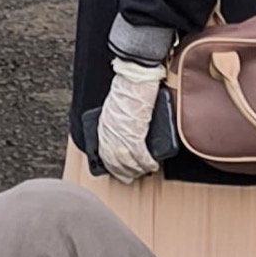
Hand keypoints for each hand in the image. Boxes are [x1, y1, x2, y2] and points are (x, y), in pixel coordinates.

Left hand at [95, 57, 162, 180]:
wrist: (134, 78)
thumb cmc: (127, 86)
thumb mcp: (114, 106)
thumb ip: (116, 120)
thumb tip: (125, 128)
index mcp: (103, 126)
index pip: (104, 154)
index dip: (112, 166)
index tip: (118, 171)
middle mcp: (109, 134)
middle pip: (114, 161)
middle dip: (123, 172)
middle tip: (131, 178)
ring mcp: (121, 136)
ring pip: (128, 162)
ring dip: (137, 170)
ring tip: (145, 172)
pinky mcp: (135, 135)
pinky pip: (140, 156)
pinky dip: (147, 163)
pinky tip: (152, 166)